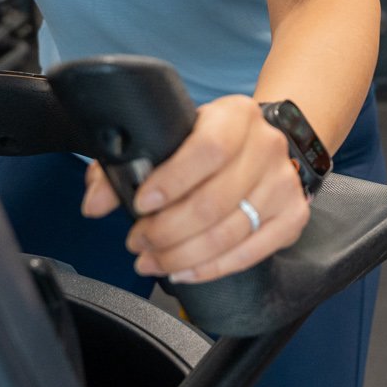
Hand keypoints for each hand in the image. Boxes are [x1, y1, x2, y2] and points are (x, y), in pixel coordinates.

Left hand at [79, 94, 307, 283]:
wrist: (262, 146)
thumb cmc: (207, 144)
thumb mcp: (169, 138)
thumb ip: (122, 166)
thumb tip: (94, 203)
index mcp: (236, 116)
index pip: (208, 150)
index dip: (172, 181)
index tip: (142, 204)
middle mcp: (267, 146)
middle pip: (214, 201)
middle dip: (166, 231)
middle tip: (138, 242)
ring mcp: (284, 184)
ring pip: (228, 233)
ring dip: (182, 256)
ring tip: (152, 260)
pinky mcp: (293, 217)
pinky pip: (249, 253)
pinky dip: (210, 269)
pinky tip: (183, 271)